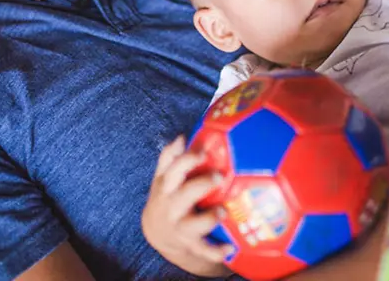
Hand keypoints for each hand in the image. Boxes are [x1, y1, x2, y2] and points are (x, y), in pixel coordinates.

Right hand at [141, 136, 232, 276]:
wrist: (157, 232)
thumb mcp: (163, 177)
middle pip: (184, 194)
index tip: (202, 152)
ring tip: (223, 211)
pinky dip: (216, 251)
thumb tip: (181, 136)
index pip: (173, 169)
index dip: (187, 160)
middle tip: (219, 176)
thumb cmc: (167, 196)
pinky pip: (203, 250)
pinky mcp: (189, 244)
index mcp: (166, 186)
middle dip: (201, 185)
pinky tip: (231, 249)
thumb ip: (171, 157)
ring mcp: (180, 226)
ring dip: (209, 218)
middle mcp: (171, 206)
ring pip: (193, 225)